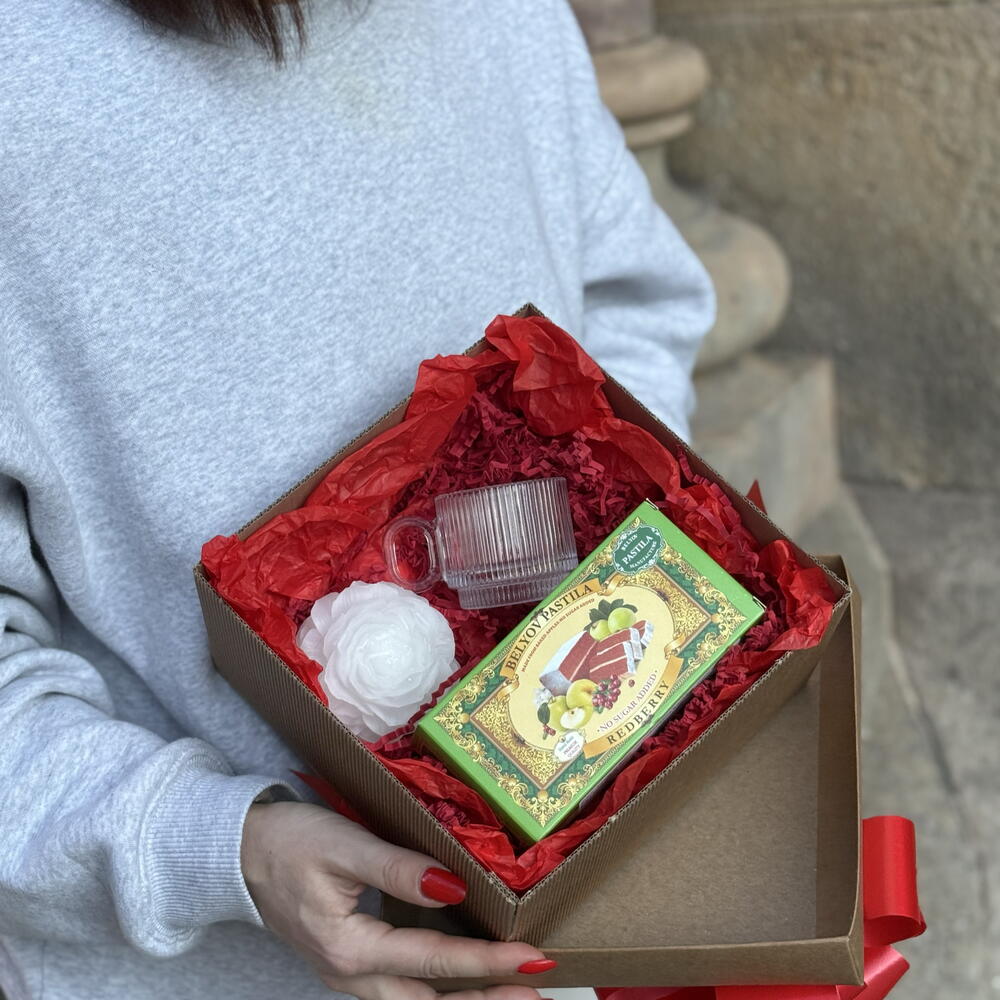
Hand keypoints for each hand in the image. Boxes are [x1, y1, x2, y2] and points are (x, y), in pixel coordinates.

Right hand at [241, 801, 553, 999]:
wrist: (235, 853)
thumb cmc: (286, 842)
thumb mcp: (343, 844)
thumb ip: (397, 868)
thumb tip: (454, 888)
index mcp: (350, 948)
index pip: (434, 962)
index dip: (488, 961)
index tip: (533, 956)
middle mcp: (350, 975)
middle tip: (537, 991)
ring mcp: (347, 974)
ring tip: (510, 992)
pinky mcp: (347, 962)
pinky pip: (398, 992)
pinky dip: (435, 991)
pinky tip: (459, 980)